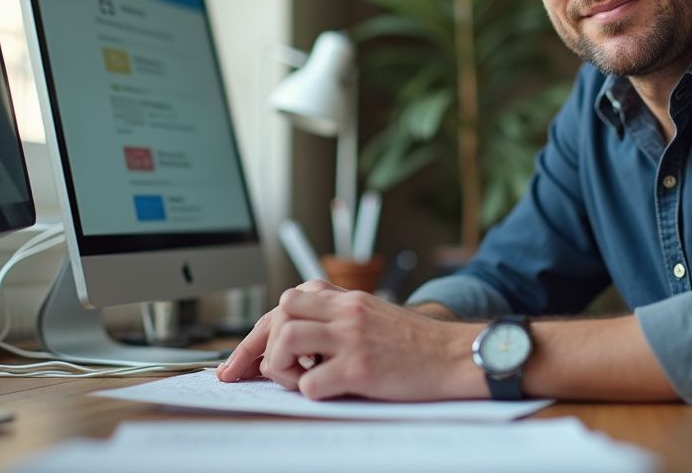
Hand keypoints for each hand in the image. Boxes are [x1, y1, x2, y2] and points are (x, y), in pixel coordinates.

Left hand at [218, 282, 478, 400]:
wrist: (454, 355)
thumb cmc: (415, 343)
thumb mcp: (372, 316)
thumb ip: (335, 318)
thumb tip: (288, 341)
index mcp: (346, 298)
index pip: (285, 304)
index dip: (254, 336)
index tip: (237, 363)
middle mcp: (346, 311)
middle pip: (279, 313)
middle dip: (261, 347)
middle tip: (266, 374)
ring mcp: (353, 338)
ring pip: (286, 341)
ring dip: (281, 367)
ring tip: (300, 379)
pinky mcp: (362, 368)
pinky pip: (312, 383)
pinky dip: (309, 393)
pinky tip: (328, 392)